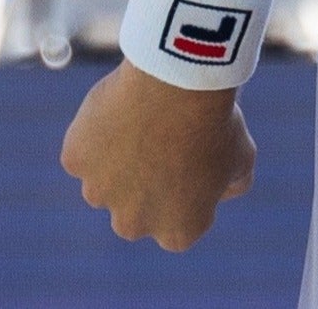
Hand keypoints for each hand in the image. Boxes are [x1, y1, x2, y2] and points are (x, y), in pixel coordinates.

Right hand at [61, 61, 257, 249]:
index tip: (187, 163)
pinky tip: (117, 109)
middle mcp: (134, 225)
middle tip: (159, 144)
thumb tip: (220, 190)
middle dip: (141, 185)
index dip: (181, 193)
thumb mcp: (242, 157)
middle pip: (132, 212)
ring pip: (103, 181)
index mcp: (178, 233)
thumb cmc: (214, 121)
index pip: (175, 225)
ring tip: (141, 121)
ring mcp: (99, 193)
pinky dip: (93, 134)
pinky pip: (82, 150)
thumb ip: (232, 184)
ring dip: (115, 160)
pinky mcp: (75, 160)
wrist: (178, 85)